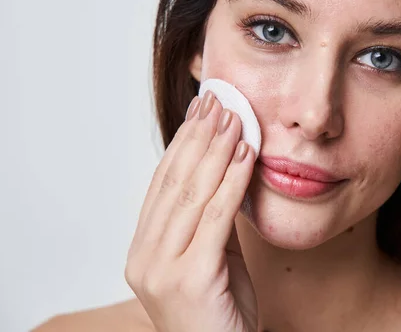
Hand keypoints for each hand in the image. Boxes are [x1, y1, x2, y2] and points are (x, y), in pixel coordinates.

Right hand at [125, 92, 257, 331]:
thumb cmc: (220, 314)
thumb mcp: (212, 259)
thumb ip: (210, 221)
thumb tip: (225, 172)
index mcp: (144, 249)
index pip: (163, 184)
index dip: (182, 143)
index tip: (200, 111)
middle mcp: (144, 256)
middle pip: (174, 181)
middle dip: (198, 137)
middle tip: (217, 101)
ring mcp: (162, 268)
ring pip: (191, 193)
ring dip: (216, 150)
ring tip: (234, 117)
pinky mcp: (190, 278)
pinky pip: (216, 217)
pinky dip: (232, 181)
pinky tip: (245, 154)